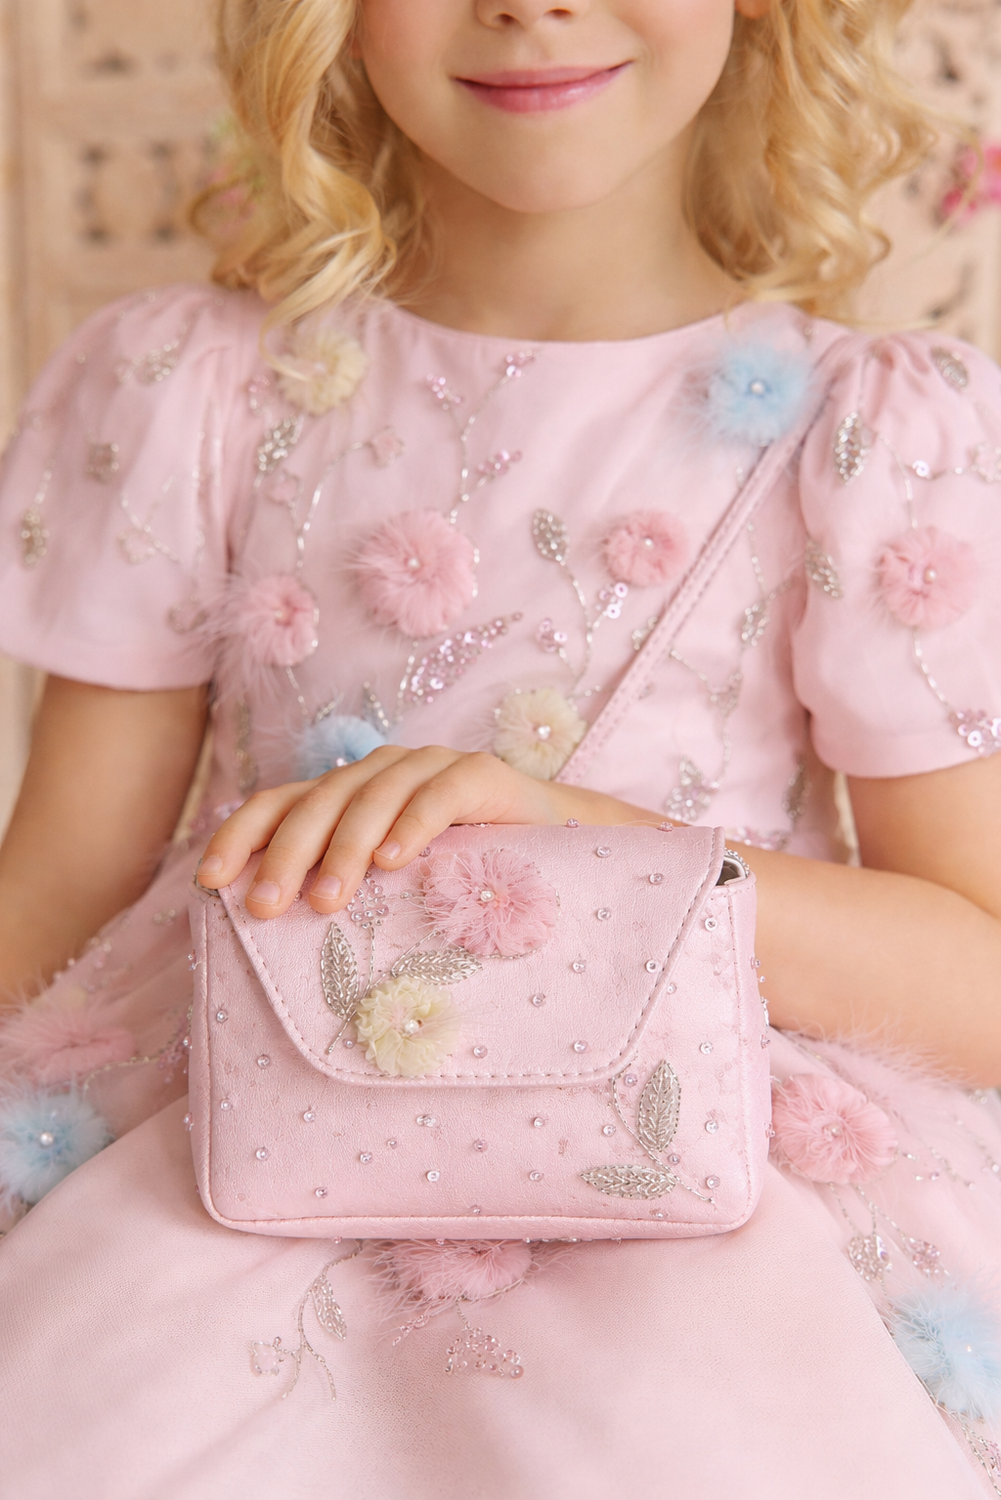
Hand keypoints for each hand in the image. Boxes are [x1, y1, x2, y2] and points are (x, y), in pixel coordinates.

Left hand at [196, 745, 654, 918]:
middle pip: (317, 800)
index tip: (210, 884)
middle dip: (286, 854)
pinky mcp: (481, 774)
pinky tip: (396, 863)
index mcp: (348, 795)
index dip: (239, 837)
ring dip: (345, 848)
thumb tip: (267, 941)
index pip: (277, 802)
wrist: (560, 852)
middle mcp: (381, 770)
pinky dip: (412, 825)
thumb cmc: (464, 880)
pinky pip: (438, 794)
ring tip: (328, 901)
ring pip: (371, 795)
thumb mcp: (393, 891)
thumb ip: (343, 893)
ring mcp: (431, 765)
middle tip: (268, 908)